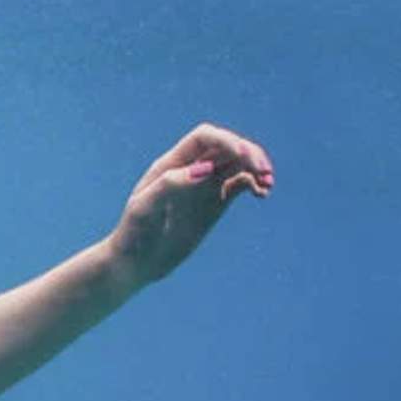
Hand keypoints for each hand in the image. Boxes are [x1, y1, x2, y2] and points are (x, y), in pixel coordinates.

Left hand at [108, 123, 274, 284]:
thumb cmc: (133, 234)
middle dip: (248, 153)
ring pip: (237, 164)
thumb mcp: (145, 209)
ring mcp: (204, 186)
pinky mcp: (214, 203)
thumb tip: (205, 168)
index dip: (225, 140)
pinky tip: (261, 193)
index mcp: (171, 164)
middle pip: (226, 147)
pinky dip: (254, 183)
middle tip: (263, 171)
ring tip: (267, 182)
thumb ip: (171, 184)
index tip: (242, 154)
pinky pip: (240, 184)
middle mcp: (190, 170)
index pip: (203, 138)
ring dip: (256, 167)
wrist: (135, 262)